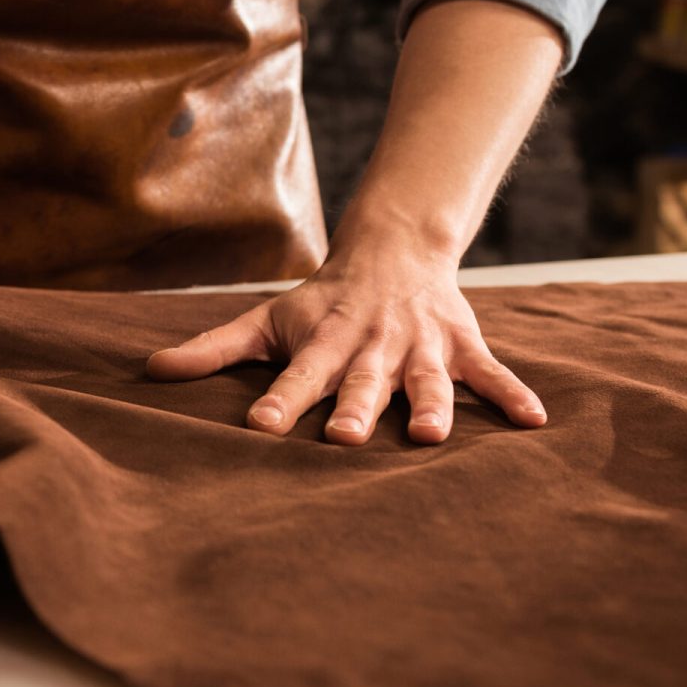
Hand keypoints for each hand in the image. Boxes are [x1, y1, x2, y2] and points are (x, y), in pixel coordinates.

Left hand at [146, 249, 545, 444]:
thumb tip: (149, 373)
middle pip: (362, 382)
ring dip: (431, 405)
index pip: (297, 375)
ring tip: (431, 437)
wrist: (394, 248)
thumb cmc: (320, 302)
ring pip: (427, 379)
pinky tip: (537, 421)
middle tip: (346, 439)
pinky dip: (513, 394)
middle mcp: (372, 346)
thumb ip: (212, 349)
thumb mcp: (266, 319)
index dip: (280, 400)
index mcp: (324, 342)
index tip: (261, 426)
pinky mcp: (461, 345)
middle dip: (357, 408)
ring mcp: (420, 346)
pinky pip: (491, 372)